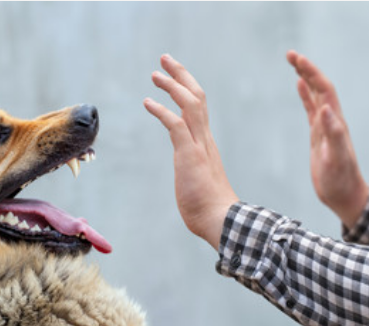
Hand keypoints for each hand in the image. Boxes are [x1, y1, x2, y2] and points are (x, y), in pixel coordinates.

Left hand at [144, 54, 237, 249]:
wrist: (221, 221)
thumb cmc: (208, 207)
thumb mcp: (197, 180)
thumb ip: (193, 170)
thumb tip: (189, 175)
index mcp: (206, 143)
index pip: (198, 107)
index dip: (186, 88)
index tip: (174, 76)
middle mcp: (204, 139)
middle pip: (197, 96)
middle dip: (181, 75)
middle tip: (165, 60)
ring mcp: (198, 145)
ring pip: (190, 104)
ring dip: (172, 85)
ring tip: (155, 74)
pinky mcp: (189, 155)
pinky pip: (175, 125)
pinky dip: (161, 111)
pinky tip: (147, 102)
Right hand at [287, 50, 368, 227]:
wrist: (344, 195)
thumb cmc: (340, 180)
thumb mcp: (336, 158)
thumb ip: (333, 133)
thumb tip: (325, 108)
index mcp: (335, 122)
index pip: (323, 89)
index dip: (311, 72)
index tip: (296, 59)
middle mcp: (332, 120)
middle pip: (319, 87)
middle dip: (306, 69)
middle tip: (290, 54)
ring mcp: (325, 126)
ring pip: (315, 95)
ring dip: (305, 77)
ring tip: (293, 63)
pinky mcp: (318, 135)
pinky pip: (310, 109)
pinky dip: (305, 95)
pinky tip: (298, 87)